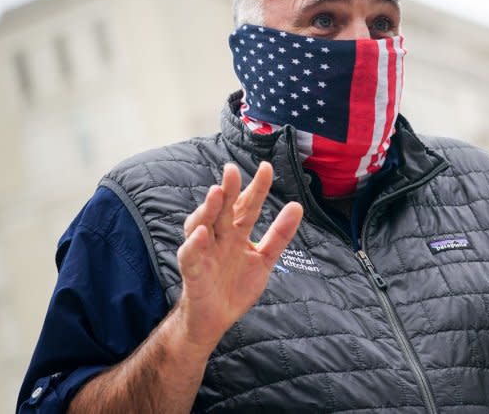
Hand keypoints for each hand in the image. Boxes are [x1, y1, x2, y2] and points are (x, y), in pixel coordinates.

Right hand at [177, 161, 302, 351]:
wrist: (216, 319)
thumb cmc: (236, 285)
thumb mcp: (265, 259)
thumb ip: (279, 234)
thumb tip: (297, 205)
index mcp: (236, 232)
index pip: (247, 205)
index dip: (256, 188)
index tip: (267, 167)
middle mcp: (219, 237)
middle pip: (223, 209)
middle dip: (228, 189)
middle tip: (232, 170)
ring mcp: (204, 252)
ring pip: (202, 225)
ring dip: (208, 209)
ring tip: (216, 193)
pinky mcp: (192, 272)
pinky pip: (190, 256)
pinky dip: (194, 244)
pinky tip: (201, 233)